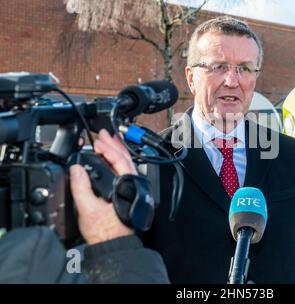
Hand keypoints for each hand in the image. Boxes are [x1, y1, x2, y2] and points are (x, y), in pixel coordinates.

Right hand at [70, 129, 136, 243]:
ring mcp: (132, 188)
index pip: (119, 160)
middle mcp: (133, 185)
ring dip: (116, 151)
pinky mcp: (128, 193)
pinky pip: (125, 171)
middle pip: (125, 159)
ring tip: (108, 140)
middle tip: (102, 133)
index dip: (108, 149)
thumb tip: (77, 169)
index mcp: (126, 186)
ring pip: (126, 164)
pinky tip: (112, 159)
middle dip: (113, 144)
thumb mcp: (87, 209)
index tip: (97, 141)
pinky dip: (118, 161)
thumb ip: (81, 187)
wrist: (113, 244)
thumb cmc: (105, 231)